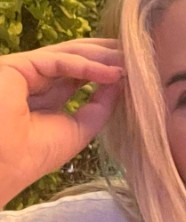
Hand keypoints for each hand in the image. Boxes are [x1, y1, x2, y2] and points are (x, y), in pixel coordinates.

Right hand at [0, 38, 124, 206]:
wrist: (2, 168)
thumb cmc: (34, 155)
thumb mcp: (80, 128)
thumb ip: (100, 105)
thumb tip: (120, 81)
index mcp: (44, 97)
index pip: (79, 74)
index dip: (106, 69)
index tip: (135, 69)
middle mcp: (34, 81)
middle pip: (75, 59)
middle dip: (107, 55)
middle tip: (138, 53)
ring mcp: (24, 71)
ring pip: (67, 54)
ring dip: (101, 56)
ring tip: (130, 60)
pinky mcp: (16, 66)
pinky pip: (57, 59)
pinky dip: (87, 65)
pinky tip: (111, 72)